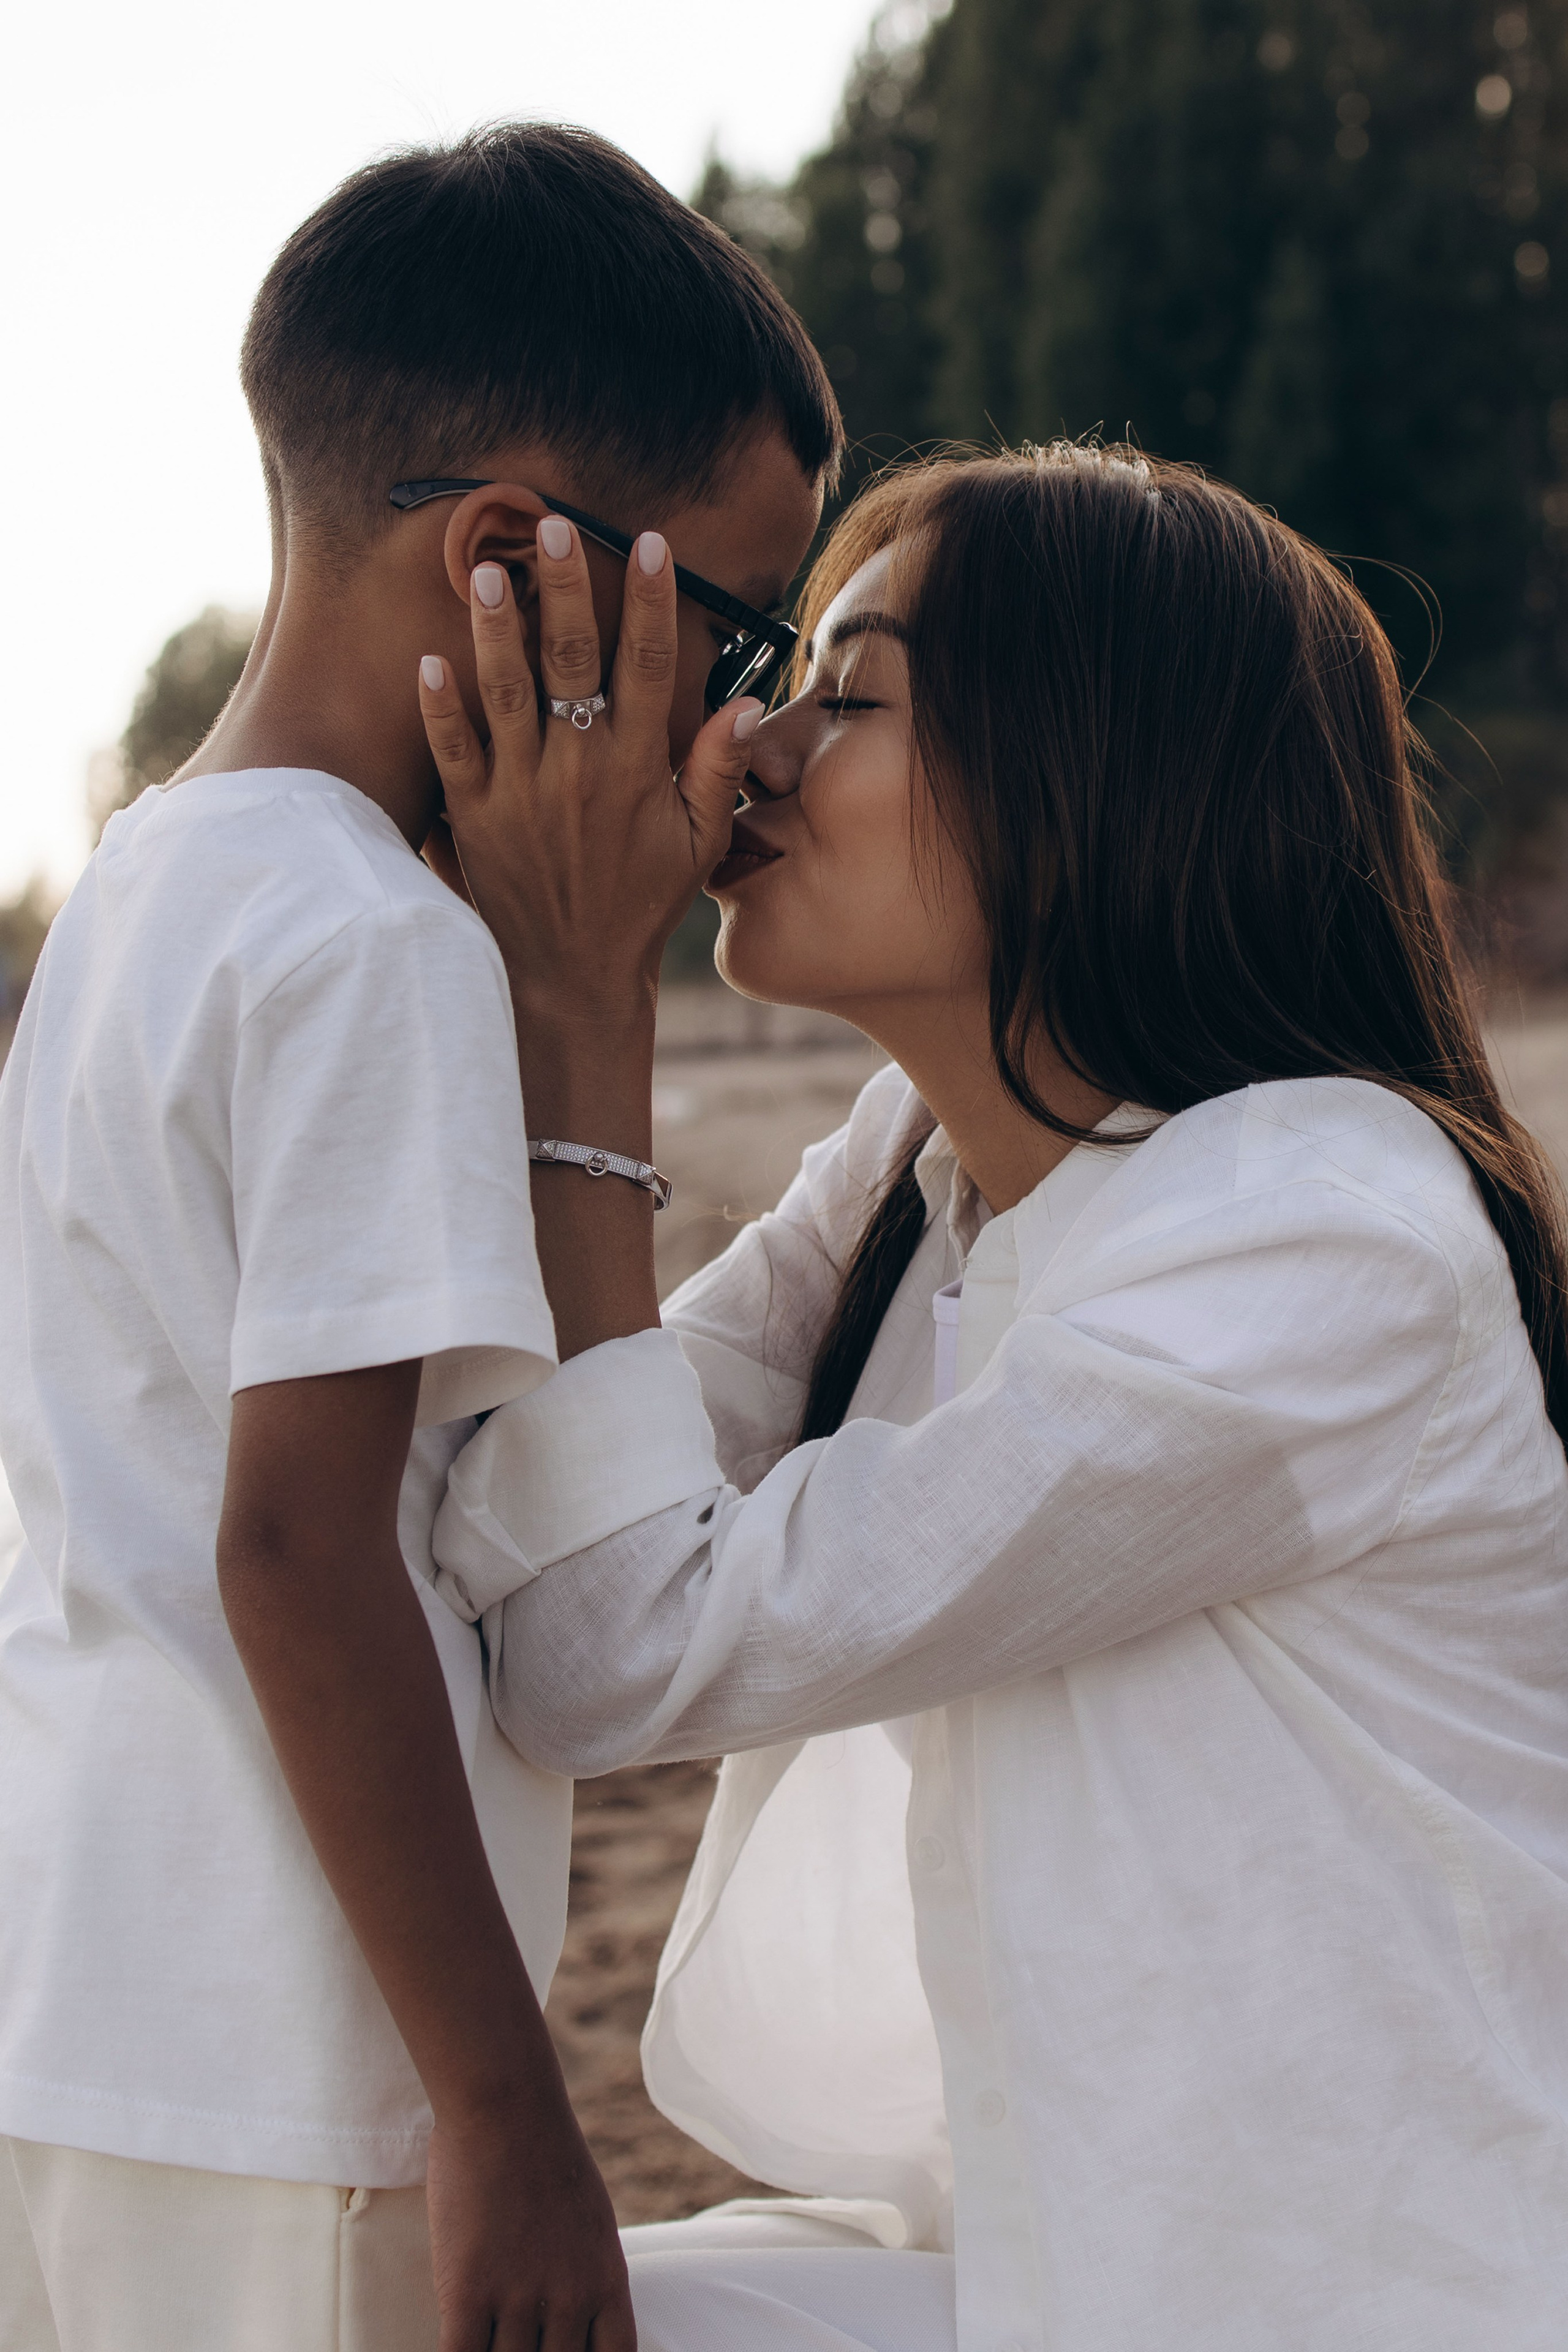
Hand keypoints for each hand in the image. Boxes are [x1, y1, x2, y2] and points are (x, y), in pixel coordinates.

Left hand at [418, 525, 762, 1025]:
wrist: (573, 977)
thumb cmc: (640, 906)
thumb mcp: (696, 844)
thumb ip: (716, 770)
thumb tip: (744, 704)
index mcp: (635, 770)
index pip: (649, 667)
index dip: (650, 601)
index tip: (648, 543)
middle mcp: (577, 771)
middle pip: (571, 659)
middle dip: (564, 587)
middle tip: (551, 524)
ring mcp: (519, 790)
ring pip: (505, 691)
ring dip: (495, 627)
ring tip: (484, 567)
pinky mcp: (473, 814)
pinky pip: (452, 748)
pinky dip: (439, 705)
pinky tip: (429, 659)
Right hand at [427, 2098, 633, 2351]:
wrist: (506, 2107)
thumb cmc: (546, 2153)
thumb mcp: (590, 2220)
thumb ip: (585, 2276)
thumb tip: (571, 2319)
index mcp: (607, 2281)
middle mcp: (570, 2300)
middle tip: (517, 2342)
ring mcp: (519, 2299)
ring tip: (486, 2339)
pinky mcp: (468, 2293)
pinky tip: (457, 2344)